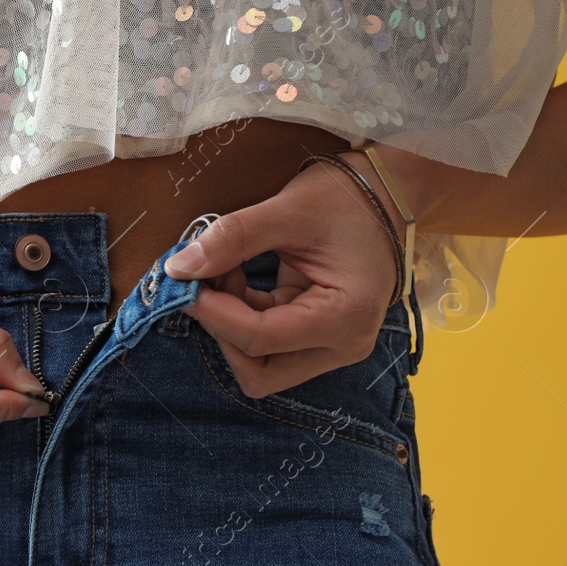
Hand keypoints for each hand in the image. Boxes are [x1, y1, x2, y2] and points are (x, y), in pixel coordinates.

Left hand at [163, 151, 404, 397]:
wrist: (387, 192)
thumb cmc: (347, 197)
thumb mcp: (286, 209)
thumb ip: (231, 239)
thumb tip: (178, 269)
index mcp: (345, 318)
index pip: (260, 340)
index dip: (213, 314)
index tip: (184, 281)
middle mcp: (343, 345)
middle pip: (258, 372)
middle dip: (223, 330)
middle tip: (205, 281)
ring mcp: (331, 346)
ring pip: (258, 364)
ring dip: (229, 324)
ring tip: (225, 271)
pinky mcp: (317, 338)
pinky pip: (264, 345)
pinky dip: (239, 316)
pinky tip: (236, 276)